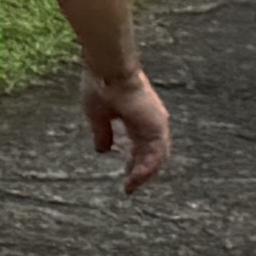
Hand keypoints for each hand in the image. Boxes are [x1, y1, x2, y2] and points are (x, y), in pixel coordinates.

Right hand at [89, 64, 173, 190]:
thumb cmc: (100, 84)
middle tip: (130, 185)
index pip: (141, 144)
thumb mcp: (98, 116)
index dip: (134, 160)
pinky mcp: (157, 126)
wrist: (108, 69)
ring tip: (131, 187)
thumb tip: (101, 150)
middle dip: (141, 170)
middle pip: (151, 153)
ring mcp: (156, 122)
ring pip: (157, 157)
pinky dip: (147, 169)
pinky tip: (135, 179)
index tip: (125, 174)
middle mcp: (151, 120)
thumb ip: (103, 134)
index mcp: (138, 116)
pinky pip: (156, 155)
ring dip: (145, 173)